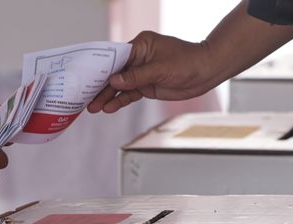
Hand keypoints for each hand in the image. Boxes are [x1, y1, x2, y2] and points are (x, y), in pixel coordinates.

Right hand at [87, 31, 214, 112]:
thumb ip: (136, 77)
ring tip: (94, 108)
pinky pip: (130, 94)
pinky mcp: (147, 86)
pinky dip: (120, 101)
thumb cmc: (187, 62)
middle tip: (87, 99)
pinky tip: (109, 108)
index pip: (115, 57)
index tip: (87, 79)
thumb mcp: (160, 69)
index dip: (101, 69)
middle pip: (114, 74)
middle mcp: (138, 59)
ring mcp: (142, 73)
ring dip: (108, 97)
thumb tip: (114, 82)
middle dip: (101, 87)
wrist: (206, 72)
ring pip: (120, 86)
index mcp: (140, 46)